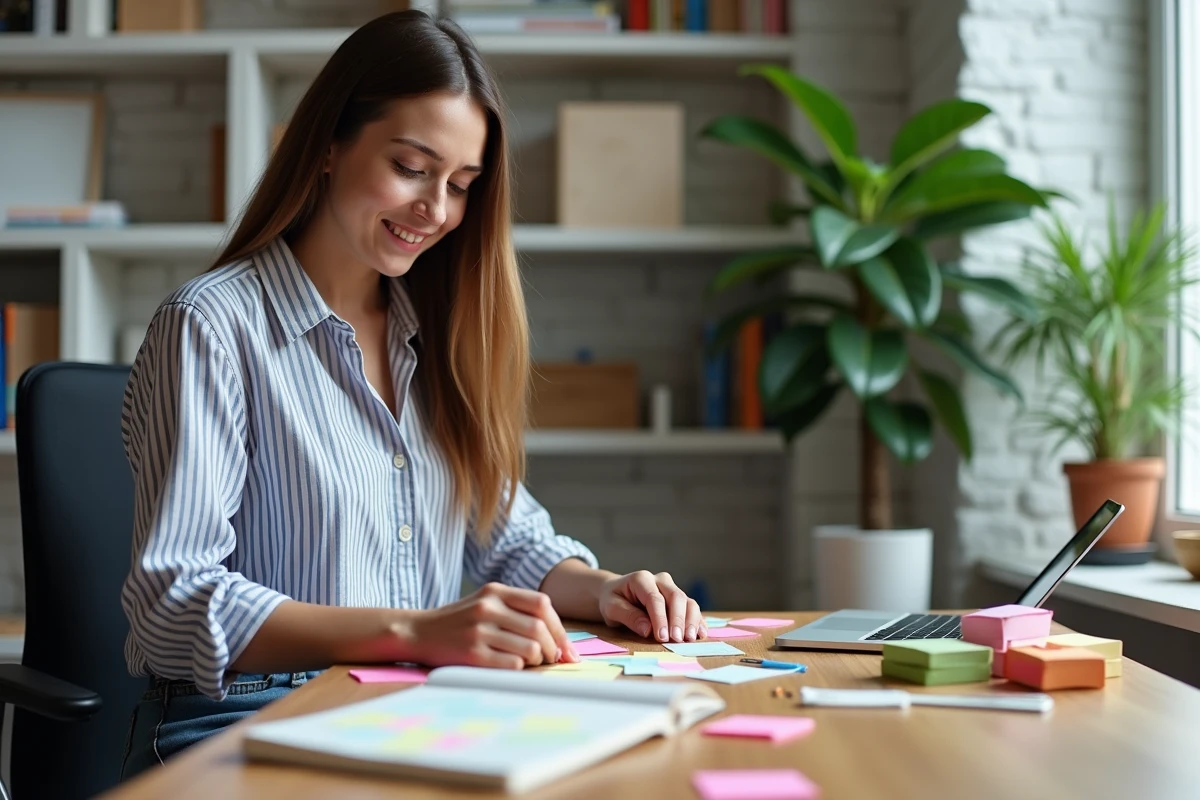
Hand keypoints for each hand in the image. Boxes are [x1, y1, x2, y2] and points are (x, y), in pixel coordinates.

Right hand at [410, 583, 578, 669]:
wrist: (418, 632)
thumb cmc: (460, 621)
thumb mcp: (486, 602)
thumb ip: (518, 611)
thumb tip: (559, 640)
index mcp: (495, 591)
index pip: (542, 604)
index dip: (559, 628)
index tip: (566, 648)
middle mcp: (488, 607)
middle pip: (539, 628)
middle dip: (552, 648)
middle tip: (552, 659)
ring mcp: (479, 630)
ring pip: (529, 649)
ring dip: (537, 660)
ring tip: (530, 662)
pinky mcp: (471, 654)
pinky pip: (511, 665)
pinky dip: (519, 669)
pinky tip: (512, 667)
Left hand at [598, 571, 704, 642]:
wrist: (617, 592)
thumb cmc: (613, 600)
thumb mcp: (611, 608)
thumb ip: (628, 616)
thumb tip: (648, 630)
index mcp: (641, 579)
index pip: (655, 599)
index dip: (660, 618)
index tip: (662, 637)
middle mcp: (660, 580)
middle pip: (676, 597)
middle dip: (678, 620)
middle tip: (677, 640)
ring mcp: (671, 588)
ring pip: (688, 601)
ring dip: (691, 621)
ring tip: (690, 639)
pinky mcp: (679, 598)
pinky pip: (692, 607)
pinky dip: (698, 620)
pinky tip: (701, 633)